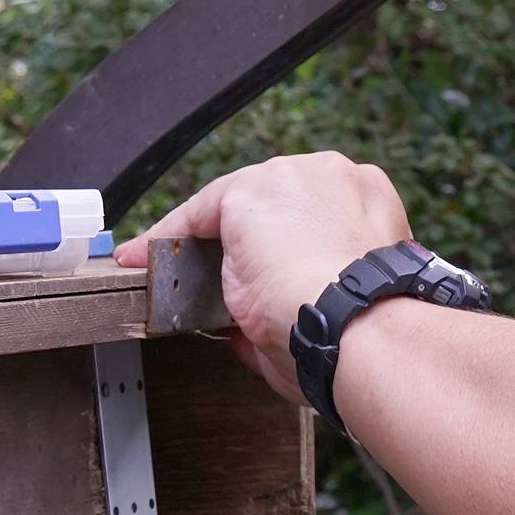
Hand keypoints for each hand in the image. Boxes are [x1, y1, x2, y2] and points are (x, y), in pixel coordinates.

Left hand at [117, 153, 414, 403]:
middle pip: (274, 202)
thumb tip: (245, 337)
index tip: (261, 266)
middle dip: (247, 237)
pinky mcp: (249, 191)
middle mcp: (334, 178)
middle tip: (218, 275)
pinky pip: (197, 211)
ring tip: (169, 267)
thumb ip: (290, 311)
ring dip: (206, 236)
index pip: (312, 215)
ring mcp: (292, 177)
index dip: (280, 243)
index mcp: (369, 205)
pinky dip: (168, 234)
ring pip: (235, 203)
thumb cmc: (359, 334)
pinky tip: (145, 255)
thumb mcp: (335, 313)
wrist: (358, 324)